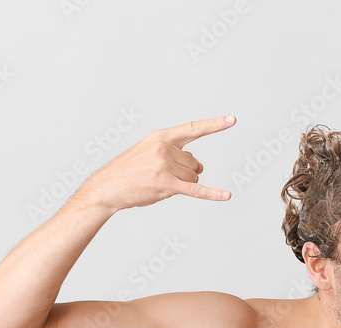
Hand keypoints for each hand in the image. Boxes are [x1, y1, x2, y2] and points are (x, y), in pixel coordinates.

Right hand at [78, 115, 236, 211]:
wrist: (108, 187)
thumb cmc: (130, 170)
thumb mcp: (149, 152)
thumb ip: (176, 153)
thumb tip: (200, 165)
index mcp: (161, 137)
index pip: (193, 129)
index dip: (214, 124)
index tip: (232, 119)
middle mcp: (164, 149)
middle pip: (195, 163)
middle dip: (185, 172)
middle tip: (162, 175)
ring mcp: (165, 166)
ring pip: (193, 177)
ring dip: (181, 184)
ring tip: (158, 183)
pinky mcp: (166, 185)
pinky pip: (195, 189)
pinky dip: (212, 193)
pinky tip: (226, 195)